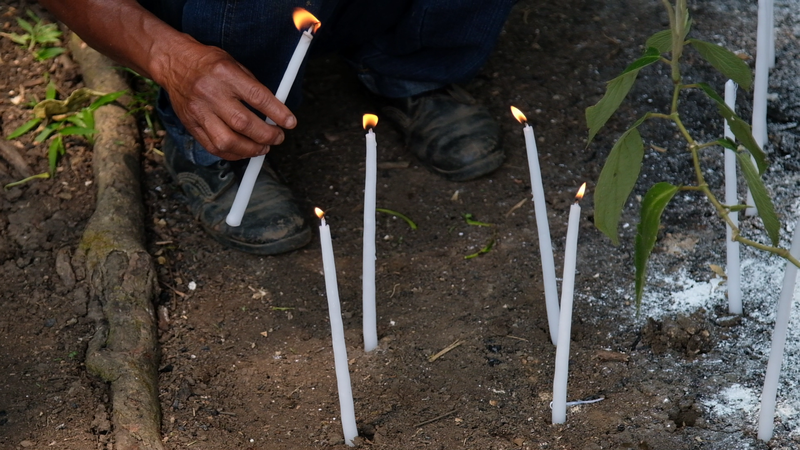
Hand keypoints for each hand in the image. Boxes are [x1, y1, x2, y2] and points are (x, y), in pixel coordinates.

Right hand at [157, 39, 296, 159]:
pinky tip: (244, 151)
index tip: (290, 122)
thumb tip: (275, 111)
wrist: (173, 62)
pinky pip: (213, 148)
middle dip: (267, 135)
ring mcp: (199, 112)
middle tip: (278, 137)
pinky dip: (233, 154)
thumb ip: (253, 87)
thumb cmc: (208, 62)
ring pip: (228, 142)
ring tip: (263, 147)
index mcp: (225, 74)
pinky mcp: (191, 125)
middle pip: (243, 124)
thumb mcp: (234, 64)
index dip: (278, 113)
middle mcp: (210, 94)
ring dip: (251, 150)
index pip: (257, 97)